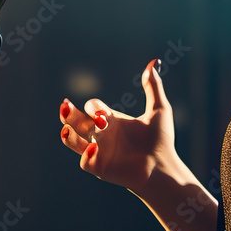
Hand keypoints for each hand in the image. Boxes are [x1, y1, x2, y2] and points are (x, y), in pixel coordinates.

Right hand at [58, 58, 178, 195]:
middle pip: (77, 122)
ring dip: (68, 135)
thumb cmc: (161, 140)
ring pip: (74, 142)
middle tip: (66, 107)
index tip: (103, 113)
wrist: (164, 166)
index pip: (93, 108)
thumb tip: (155, 62)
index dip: (94, 107)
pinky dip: (85, 155)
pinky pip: (85, 162)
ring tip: (66, 130)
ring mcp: (100, 152)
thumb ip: (153, 87)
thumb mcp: (158, 110)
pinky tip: (93, 148)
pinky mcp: (101, 168)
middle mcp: (102, 135)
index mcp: (112, 120)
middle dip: (70, 114)